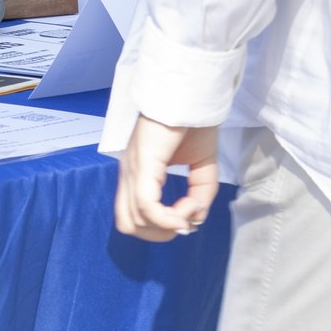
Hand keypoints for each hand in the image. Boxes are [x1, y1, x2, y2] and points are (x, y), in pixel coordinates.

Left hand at [114, 117, 220, 241]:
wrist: (192, 97)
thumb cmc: (193, 125)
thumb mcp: (201, 166)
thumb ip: (200, 193)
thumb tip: (195, 218)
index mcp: (138, 174)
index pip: (132, 216)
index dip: (161, 228)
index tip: (189, 214)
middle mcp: (129, 174)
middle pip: (128, 224)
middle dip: (159, 234)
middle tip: (184, 222)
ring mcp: (133, 169)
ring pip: (135, 220)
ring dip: (167, 226)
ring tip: (189, 209)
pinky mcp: (143, 164)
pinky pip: (146, 205)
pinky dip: (166, 219)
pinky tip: (186, 211)